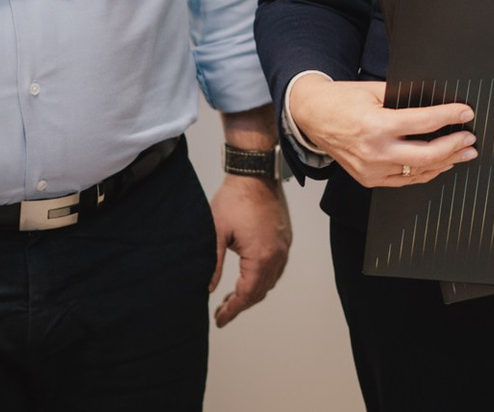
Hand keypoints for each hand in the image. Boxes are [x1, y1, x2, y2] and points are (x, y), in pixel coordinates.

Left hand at [209, 174, 291, 326]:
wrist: (255, 174)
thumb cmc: (235, 199)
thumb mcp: (216, 233)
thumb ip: (213, 264)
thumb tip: (208, 289)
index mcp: (260, 256)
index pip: (247, 294)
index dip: (232, 310)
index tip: (220, 320)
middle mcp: (277, 254)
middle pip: (261, 291)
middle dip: (241, 304)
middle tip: (222, 311)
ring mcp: (284, 246)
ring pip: (271, 280)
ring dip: (253, 292)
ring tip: (232, 298)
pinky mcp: (285, 238)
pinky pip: (277, 267)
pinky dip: (263, 278)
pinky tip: (249, 277)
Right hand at [288, 76, 476, 187]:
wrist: (311, 116)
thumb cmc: (341, 100)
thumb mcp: (373, 90)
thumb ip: (404, 97)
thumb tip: (436, 100)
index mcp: (376, 125)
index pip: (424, 123)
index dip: (449, 117)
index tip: (465, 112)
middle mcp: (374, 151)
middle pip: (427, 155)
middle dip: (454, 147)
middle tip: (470, 139)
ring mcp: (371, 170)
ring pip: (418, 172)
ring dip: (445, 163)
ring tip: (463, 153)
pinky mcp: (369, 179)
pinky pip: (404, 181)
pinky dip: (425, 173)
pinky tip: (440, 165)